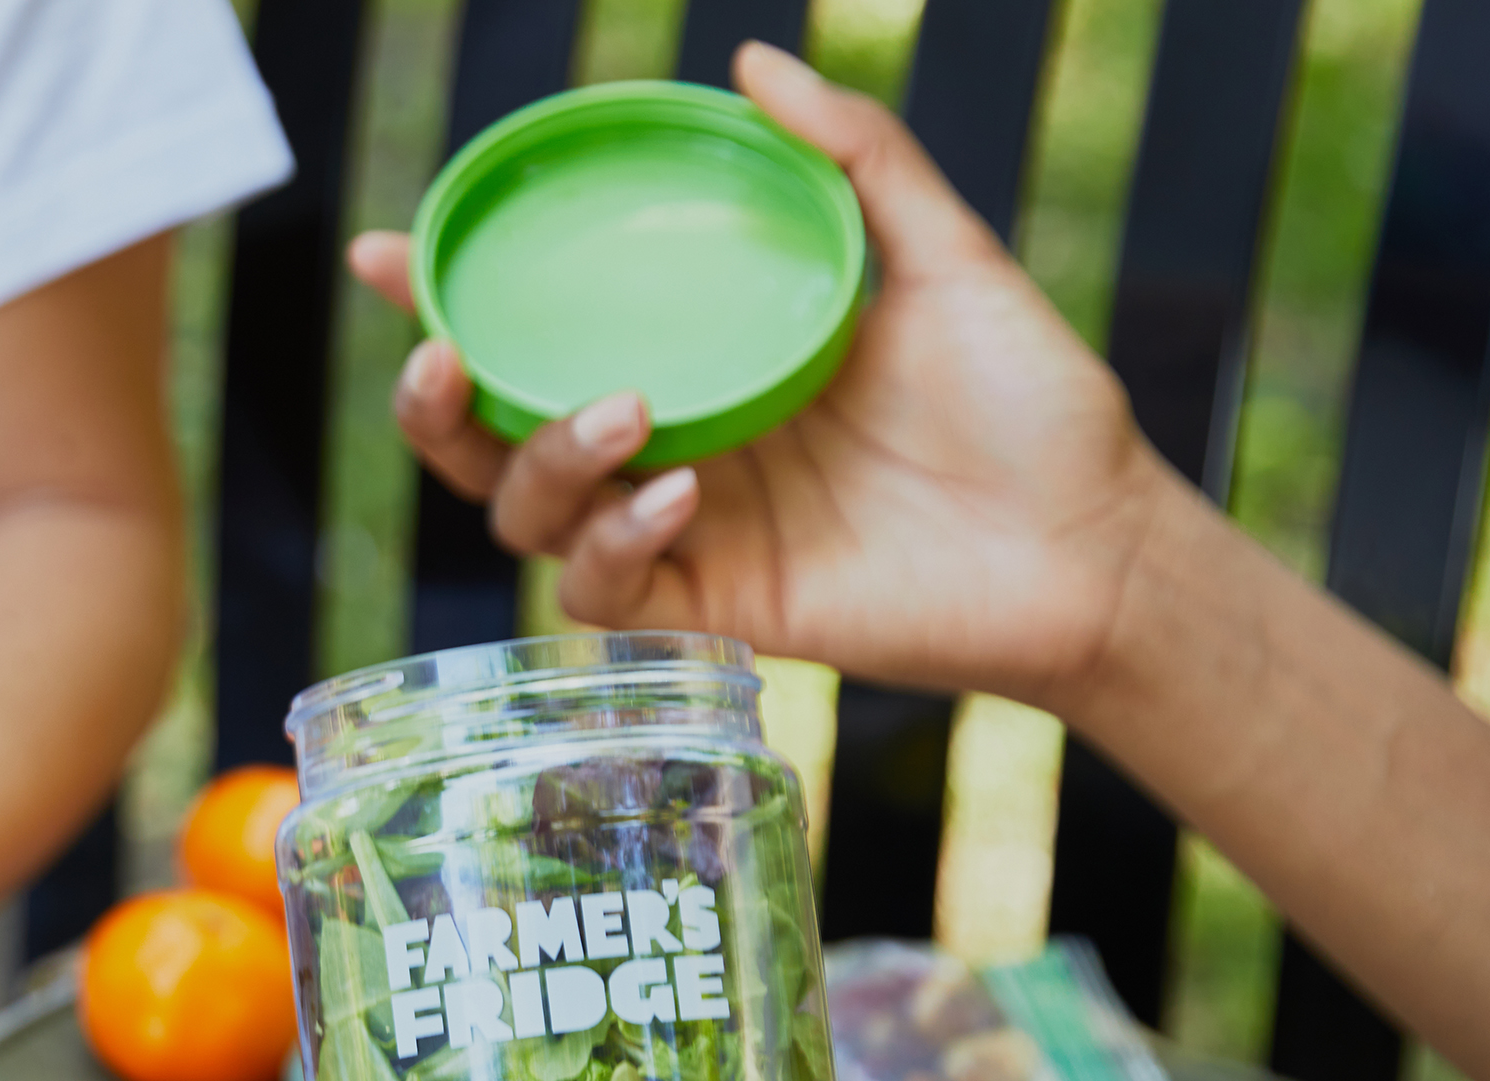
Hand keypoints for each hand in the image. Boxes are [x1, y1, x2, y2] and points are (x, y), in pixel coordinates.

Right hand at [350, 40, 1178, 718]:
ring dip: (542, 464)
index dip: (446, 300)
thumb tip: (752, 60)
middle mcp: (675, 450)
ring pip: (533, 522)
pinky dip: (622, 541)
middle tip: (438, 353)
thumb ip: (853, 158)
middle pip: (494, 445)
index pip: (543, 334)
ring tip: (621, 413)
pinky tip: (684, 490)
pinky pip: (617, 591)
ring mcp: (695, 536)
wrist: (1102, 541)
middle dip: (435, 407)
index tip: (387, 253)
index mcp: (702, 365)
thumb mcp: (942, 257)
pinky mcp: (727, 611)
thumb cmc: (1034, 406)